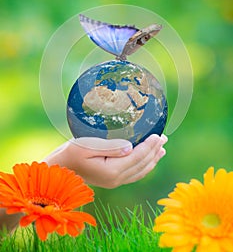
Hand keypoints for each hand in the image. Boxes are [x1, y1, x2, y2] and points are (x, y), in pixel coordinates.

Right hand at [45, 134, 167, 188]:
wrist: (61, 168)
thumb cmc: (71, 153)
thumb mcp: (87, 145)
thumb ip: (110, 147)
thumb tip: (131, 147)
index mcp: (111, 171)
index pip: (137, 157)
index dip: (150, 146)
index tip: (159, 134)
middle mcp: (116, 179)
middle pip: (142, 164)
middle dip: (154, 151)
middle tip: (164, 137)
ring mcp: (115, 181)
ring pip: (140, 171)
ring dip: (152, 159)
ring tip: (162, 148)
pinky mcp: (112, 180)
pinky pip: (134, 174)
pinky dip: (145, 166)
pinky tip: (149, 160)